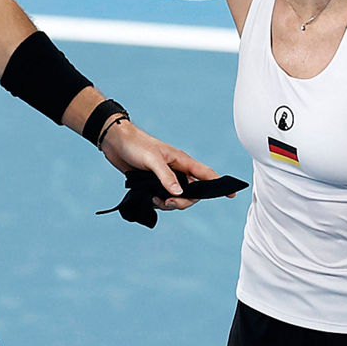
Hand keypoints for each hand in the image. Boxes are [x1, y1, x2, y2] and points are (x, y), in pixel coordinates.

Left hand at [99, 120, 222, 210]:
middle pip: (192, 192)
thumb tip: (179, 193)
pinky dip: (160, 203)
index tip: (231, 194)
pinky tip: (150, 199)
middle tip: (169, 202)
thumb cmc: (135, 145)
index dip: (218, 184)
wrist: (115, 142)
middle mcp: (176, 170)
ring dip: (170, 204)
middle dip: (183, 202)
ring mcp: (165, 177)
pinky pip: (164, 198)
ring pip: (178, 197)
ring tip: (156, 200)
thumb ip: (166, 176)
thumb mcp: (152, 160)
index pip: (205, 173)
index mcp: (181, 160)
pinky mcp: (154, 183)